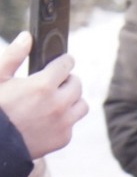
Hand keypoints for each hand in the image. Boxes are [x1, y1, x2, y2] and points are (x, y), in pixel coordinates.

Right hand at [0, 34, 87, 157]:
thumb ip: (14, 56)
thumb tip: (27, 37)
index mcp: (42, 86)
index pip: (66, 65)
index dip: (65, 61)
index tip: (65, 60)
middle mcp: (58, 104)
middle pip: (77, 85)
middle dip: (68, 80)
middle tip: (57, 81)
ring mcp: (63, 123)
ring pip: (82, 105)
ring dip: (72, 100)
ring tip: (56, 99)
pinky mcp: (64, 138)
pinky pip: (72, 124)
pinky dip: (64, 119)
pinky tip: (48, 118)